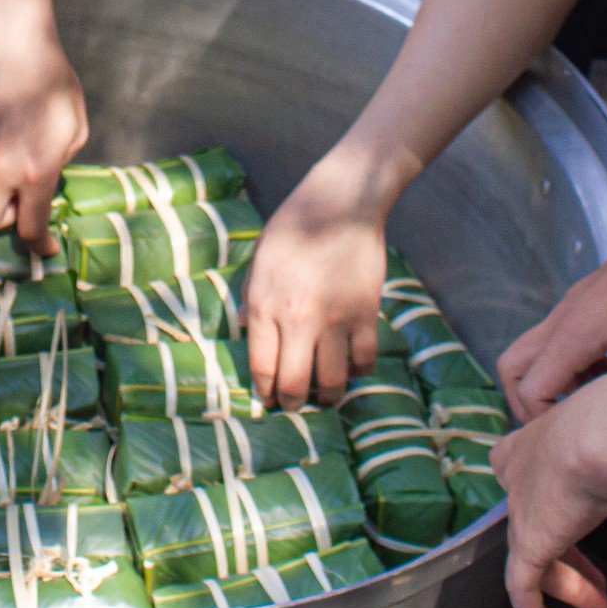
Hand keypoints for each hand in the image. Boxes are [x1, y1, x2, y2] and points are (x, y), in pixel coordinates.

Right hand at [0, 35, 85, 252]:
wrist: (16, 49)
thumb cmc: (55, 85)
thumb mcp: (76, 129)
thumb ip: (60, 164)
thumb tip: (45, 180)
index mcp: (36, 172)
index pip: (30, 227)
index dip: (39, 246)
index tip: (45, 250)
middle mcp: (2, 170)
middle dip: (4, 223)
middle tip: (20, 206)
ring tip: (9, 177)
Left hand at [245, 164, 386, 409]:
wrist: (342, 203)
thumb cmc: (294, 226)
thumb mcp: (258, 259)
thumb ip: (248, 296)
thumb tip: (240, 327)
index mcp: (263, 305)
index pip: (262, 369)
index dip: (266, 393)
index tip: (270, 399)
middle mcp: (296, 319)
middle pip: (294, 385)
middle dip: (292, 404)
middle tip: (295, 404)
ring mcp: (334, 319)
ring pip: (332, 382)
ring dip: (327, 397)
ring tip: (325, 394)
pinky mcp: (365, 314)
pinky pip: (364, 361)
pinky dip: (358, 371)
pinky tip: (351, 365)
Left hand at [493, 391, 606, 607]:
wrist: (606, 431)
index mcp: (534, 442)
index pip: (530, 477)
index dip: (551, 505)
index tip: (573, 524)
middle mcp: (519, 476)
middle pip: (536, 523)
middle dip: (570, 556)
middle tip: (599, 581)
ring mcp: (521, 510)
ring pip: (536, 557)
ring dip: (571, 585)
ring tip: (601, 607)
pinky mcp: (528, 542)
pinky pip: (521, 586)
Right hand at [496, 228, 606, 423]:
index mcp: (577, 333)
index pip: (531, 388)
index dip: (545, 420)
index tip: (577, 434)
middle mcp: (561, 320)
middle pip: (511, 368)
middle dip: (529, 403)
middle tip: (568, 422)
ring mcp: (567, 310)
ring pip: (530, 354)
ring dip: (552, 383)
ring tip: (596, 396)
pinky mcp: (580, 306)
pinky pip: (555, 343)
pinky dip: (570, 366)